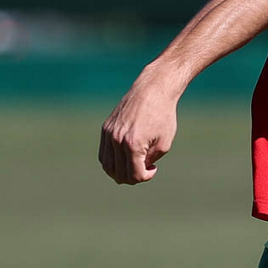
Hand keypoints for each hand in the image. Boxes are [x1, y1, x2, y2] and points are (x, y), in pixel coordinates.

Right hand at [98, 69, 180, 184]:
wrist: (152, 90)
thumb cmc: (163, 116)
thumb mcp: (164, 144)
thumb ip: (149, 160)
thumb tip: (137, 171)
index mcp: (133, 144)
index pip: (134, 175)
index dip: (145, 177)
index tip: (154, 168)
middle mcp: (117, 139)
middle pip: (118, 174)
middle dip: (132, 177)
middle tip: (143, 170)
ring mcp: (108, 133)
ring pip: (107, 165)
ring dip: (120, 172)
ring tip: (133, 166)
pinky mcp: (105, 128)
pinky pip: (103, 153)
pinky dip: (112, 161)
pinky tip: (125, 157)